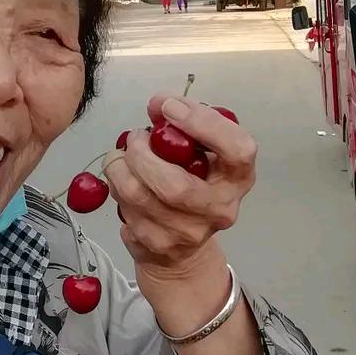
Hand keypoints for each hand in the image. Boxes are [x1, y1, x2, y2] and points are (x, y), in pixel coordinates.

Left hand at [104, 94, 256, 274]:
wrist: (184, 250)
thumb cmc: (193, 183)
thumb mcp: (200, 151)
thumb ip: (182, 124)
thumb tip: (158, 104)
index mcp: (238, 178)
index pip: (237, 150)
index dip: (203, 124)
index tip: (169, 108)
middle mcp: (220, 209)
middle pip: (175, 186)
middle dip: (142, 154)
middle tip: (134, 138)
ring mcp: (189, 234)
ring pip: (139, 197)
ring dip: (119, 170)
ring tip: (120, 158)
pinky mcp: (158, 247)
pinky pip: (125, 213)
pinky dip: (117, 192)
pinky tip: (125, 186)